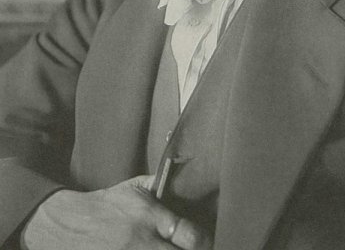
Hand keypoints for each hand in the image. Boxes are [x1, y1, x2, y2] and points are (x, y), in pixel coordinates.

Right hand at [22, 175, 211, 249]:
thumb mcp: (134, 188)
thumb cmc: (108, 205)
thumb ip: (160, 184)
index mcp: (150, 216)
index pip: (191, 236)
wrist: (69, 225)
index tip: (207, 242)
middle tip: (198, 249)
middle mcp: (142, 242)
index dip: (206, 242)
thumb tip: (186, 172)